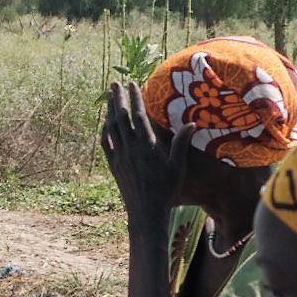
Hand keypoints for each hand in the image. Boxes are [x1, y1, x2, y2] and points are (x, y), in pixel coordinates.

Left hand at [101, 80, 184, 221]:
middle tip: (115, 84)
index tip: (133, 84)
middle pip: (121, 118)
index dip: (136, 98)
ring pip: (111, 128)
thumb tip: (192, 124)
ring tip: (108, 97)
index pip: (139, 116)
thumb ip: (181, 143)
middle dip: (117, 99)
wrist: (146, 212)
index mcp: (147, 146)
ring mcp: (119, 157)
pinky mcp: (114, 165)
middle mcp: (130, 149)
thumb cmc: (166, 190)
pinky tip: (105, 123)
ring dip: (109, 111)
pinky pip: (106, 143)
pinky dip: (105, 130)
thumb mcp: (178, 167)